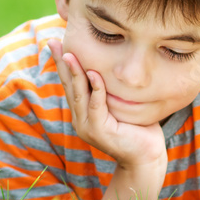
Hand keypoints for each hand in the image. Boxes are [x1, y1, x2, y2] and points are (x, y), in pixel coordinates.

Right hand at [48, 38, 166, 168]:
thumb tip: (111, 65)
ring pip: (79, 94)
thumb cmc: (138, 129)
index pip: (70, 84)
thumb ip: (110, 91)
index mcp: (83, 112)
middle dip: (61, 63)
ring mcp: (87, 126)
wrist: (146, 156)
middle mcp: (80, 119)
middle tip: (54, 43)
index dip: (63, 64)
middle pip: (69, 86)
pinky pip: (96, 105)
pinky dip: (96, 88)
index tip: (56, 44)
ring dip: (74, 73)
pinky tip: (94, 73)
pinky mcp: (98, 131)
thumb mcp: (121, 105)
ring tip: (69, 54)